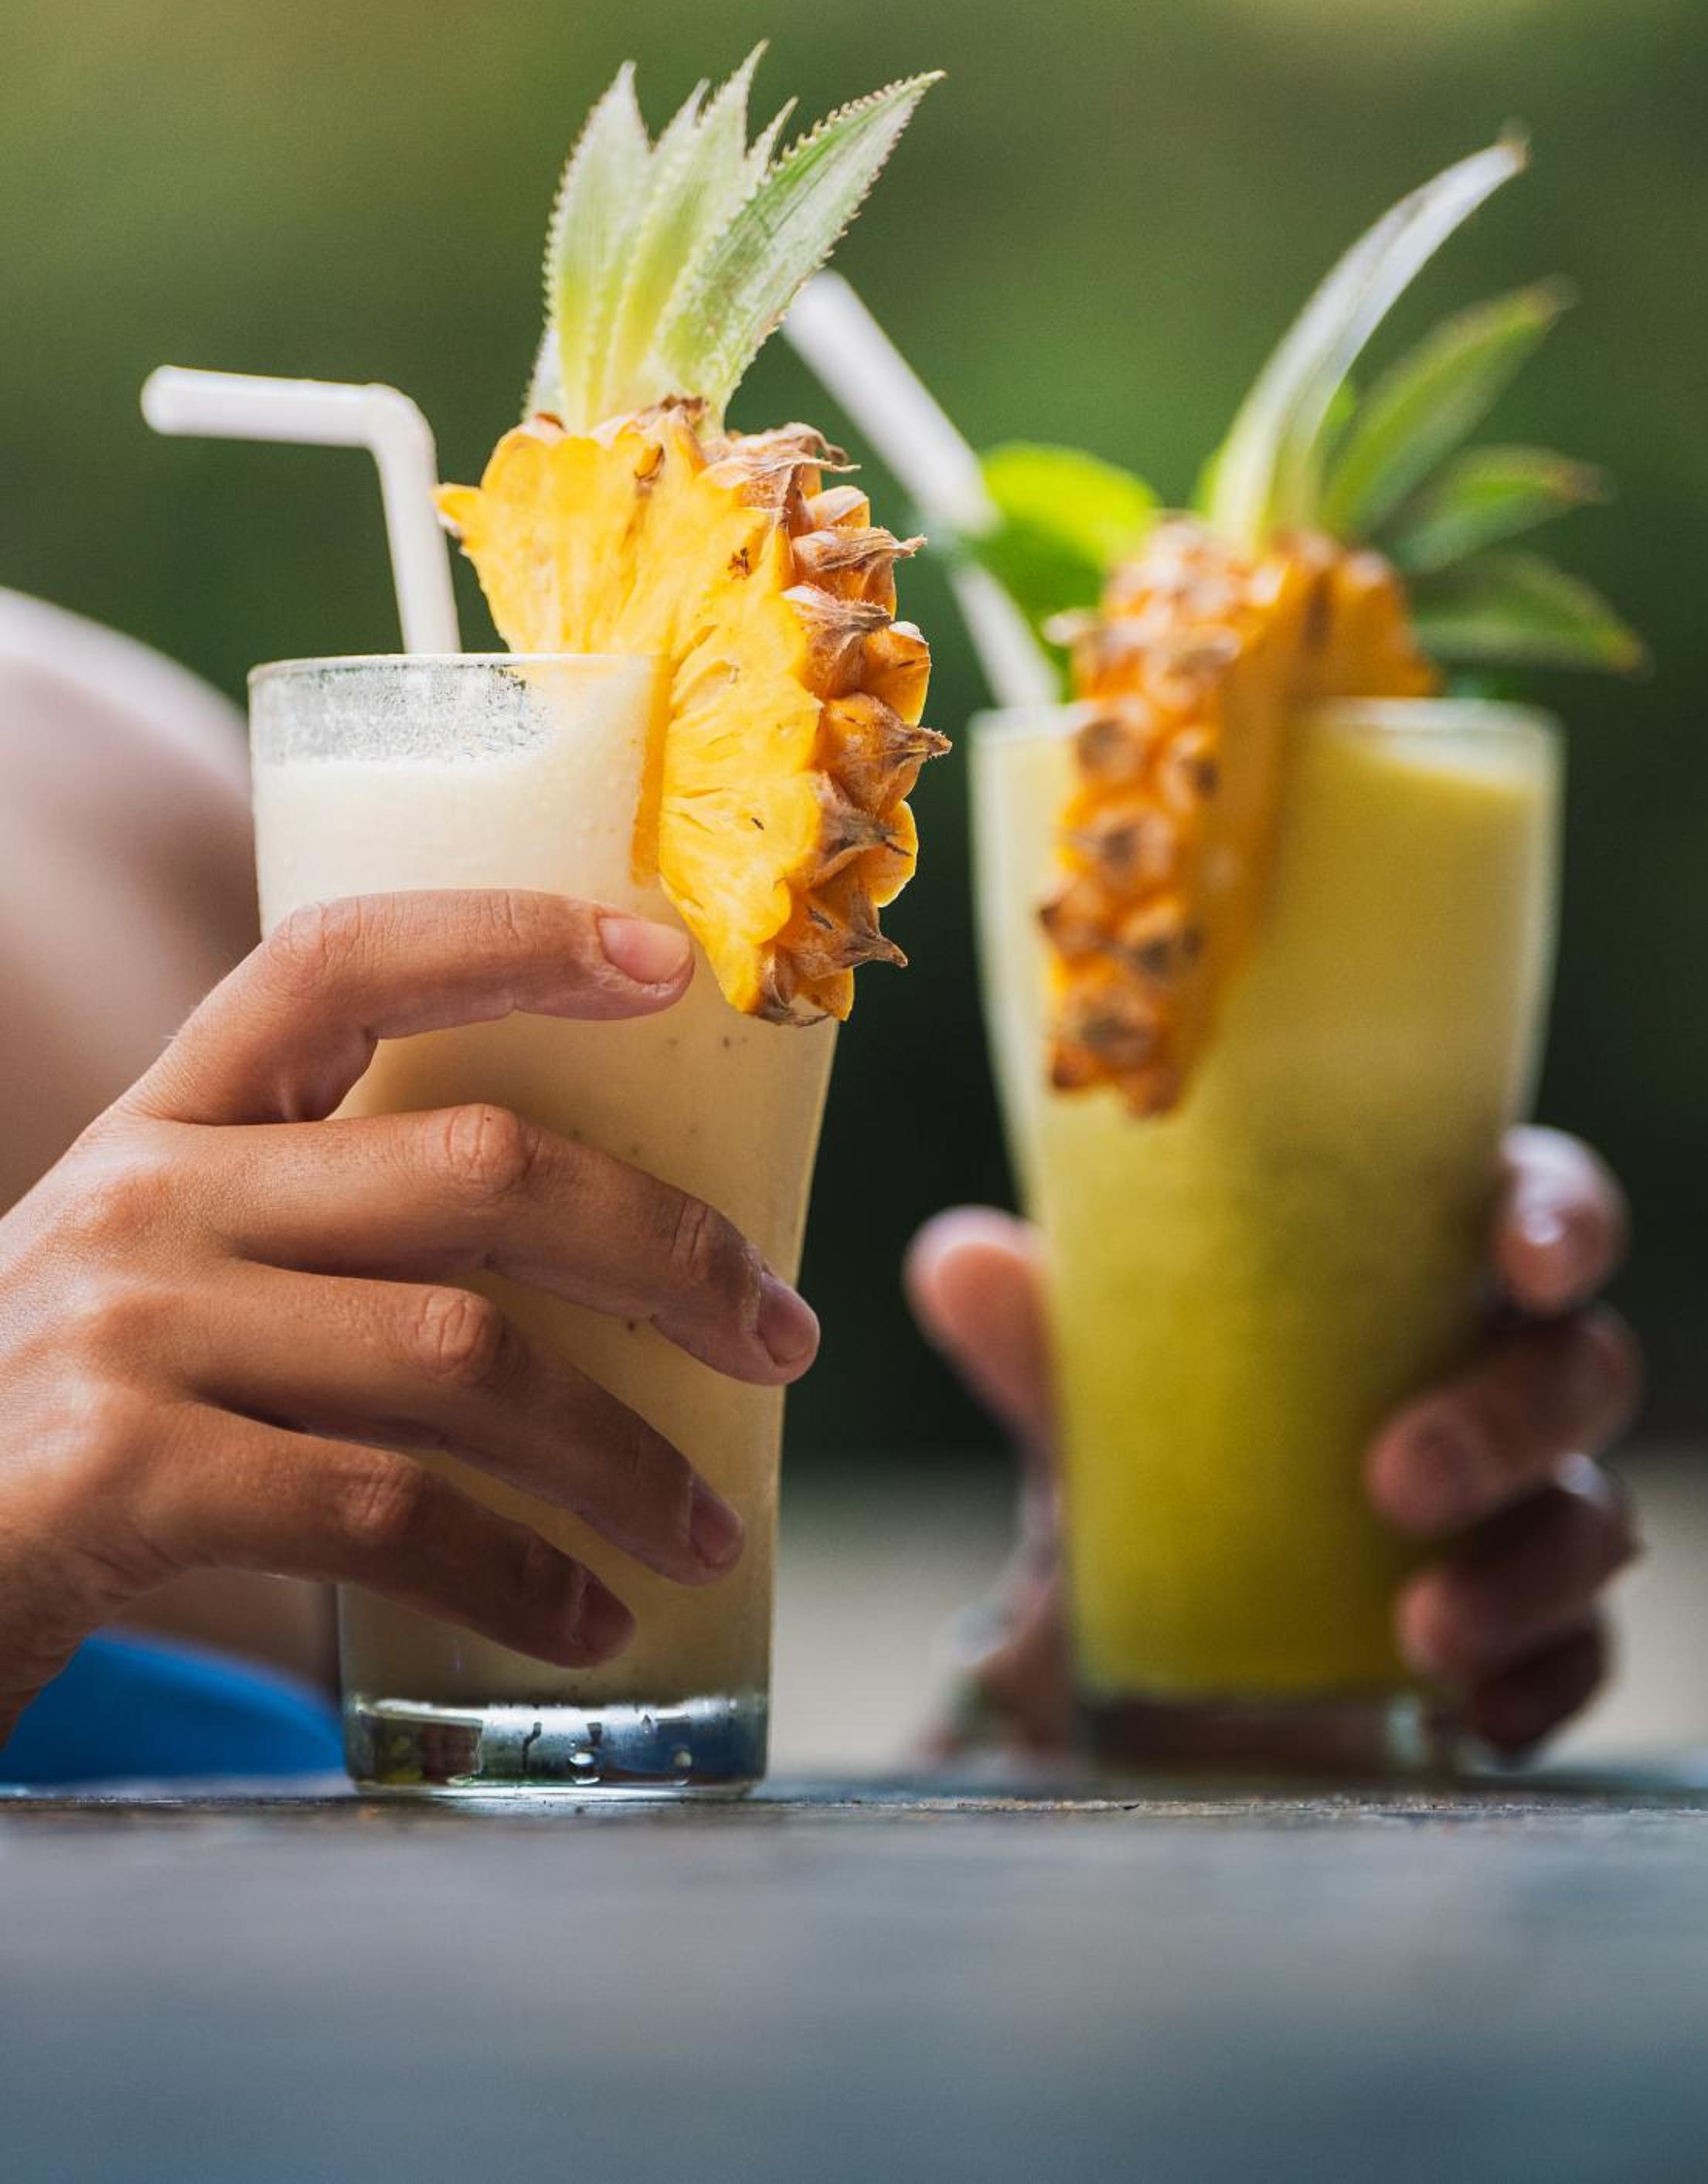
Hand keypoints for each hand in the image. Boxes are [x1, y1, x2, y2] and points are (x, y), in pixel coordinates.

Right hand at [0, 889, 819, 1744]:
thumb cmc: (63, 1429)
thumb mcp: (164, 1284)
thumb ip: (316, 1245)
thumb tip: (599, 1271)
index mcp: (168, 1122)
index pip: (343, 962)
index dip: (513, 937)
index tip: (670, 962)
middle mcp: (144, 1198)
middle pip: (473, 1166)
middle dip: (666, 1253)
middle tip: (781, 1338)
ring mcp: (126, 1329)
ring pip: (462, 1352)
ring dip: (621, 1455)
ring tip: (710, 1528)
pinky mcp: (116, 1475)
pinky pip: (385, 1509)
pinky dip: (515, 1575)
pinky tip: (587, 1623)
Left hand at [906, 1127, 1638, 1758]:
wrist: (1162, 1618)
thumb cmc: (1172, 1445)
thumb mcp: (1105, 1402)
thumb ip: (1050, 1342)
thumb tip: (954, 1262)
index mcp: (1423, 1271)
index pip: (1533, 1209)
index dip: (1554, 1221)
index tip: (1521, 1260)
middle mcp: (1501, 1377)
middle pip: (1579, 1368)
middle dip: (1507, 1420)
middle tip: (1394, 1479)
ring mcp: (1532, 1509)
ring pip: (1592, 1520)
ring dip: (1520, 1575)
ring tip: (1416, 1633)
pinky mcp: (1533, 1636)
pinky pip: (1577, 1658)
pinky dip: (1536, 1684)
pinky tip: (1470, 1720)